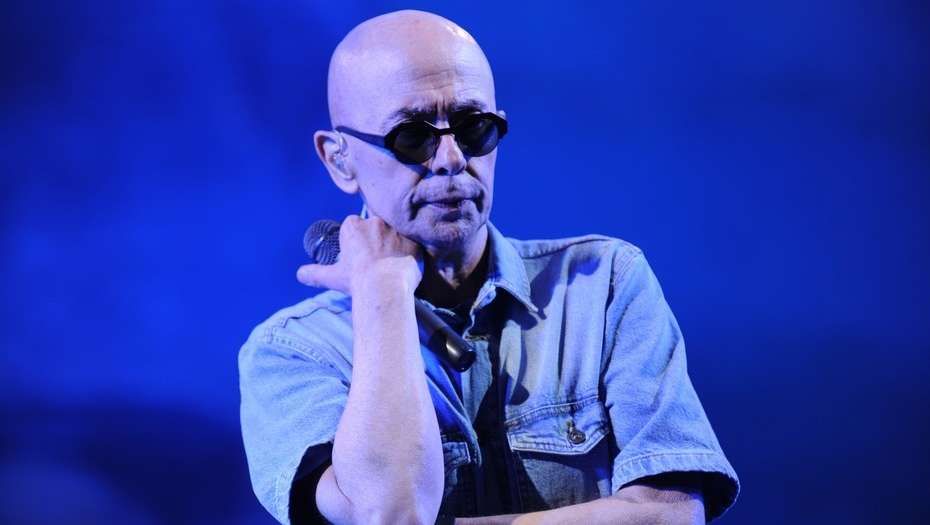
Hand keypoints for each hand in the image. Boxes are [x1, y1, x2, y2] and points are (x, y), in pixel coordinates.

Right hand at [296, 215, 422, 294]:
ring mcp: (396, 229)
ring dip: (394, 244)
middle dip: (376, 239)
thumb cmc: (357, 280)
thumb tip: (300, 274)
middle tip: (376, 260)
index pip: (354, 225)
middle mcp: (375, 222)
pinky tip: (405, 266)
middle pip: (376, 226)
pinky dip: (410, 252)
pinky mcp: (413, 240)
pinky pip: (413, 242)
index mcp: (353, 226)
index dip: (357, 240)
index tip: (359, 255)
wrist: (384, 288)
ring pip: (395, 232)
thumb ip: (315, 273)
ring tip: (392, 264)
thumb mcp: (331, 276)